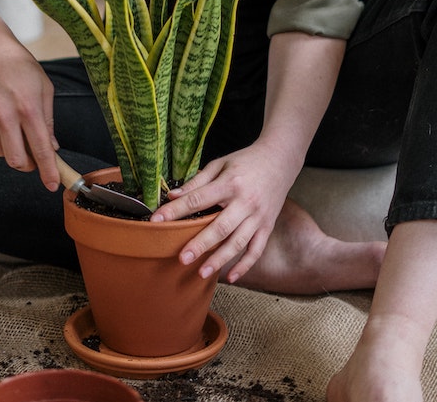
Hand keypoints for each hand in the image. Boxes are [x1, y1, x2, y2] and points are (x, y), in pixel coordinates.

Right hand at [0, 0, 60, 190]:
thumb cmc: (20, 66)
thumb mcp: (44, 89)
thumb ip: (48, 122)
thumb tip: (52, 149)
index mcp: (27, 108)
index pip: (40, 149)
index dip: (48, 171)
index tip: (54, 185)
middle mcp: (4, 116)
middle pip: (16, 161)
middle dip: (29, 166)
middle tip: (37, 158)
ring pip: (3, 153)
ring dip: (15, 150)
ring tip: (19, 128)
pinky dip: (2, 139)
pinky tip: (5, 119)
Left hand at [151, 140, 299, 282]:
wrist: (280, 159)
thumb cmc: (245, 161)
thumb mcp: (220, 164)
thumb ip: (197, 182)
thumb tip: (172, 196)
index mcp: (230, 184)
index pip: (198, 199)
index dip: (176, 210)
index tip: (156, 221)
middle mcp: (245, 202)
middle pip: (220, 227)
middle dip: (200, 244)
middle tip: (182, 258)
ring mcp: (258, 216)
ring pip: (238, 242)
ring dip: (220, 259)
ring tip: (202, 273)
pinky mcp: (267, 226)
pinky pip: (256, 249)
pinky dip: (245, 265)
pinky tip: (231, 277)